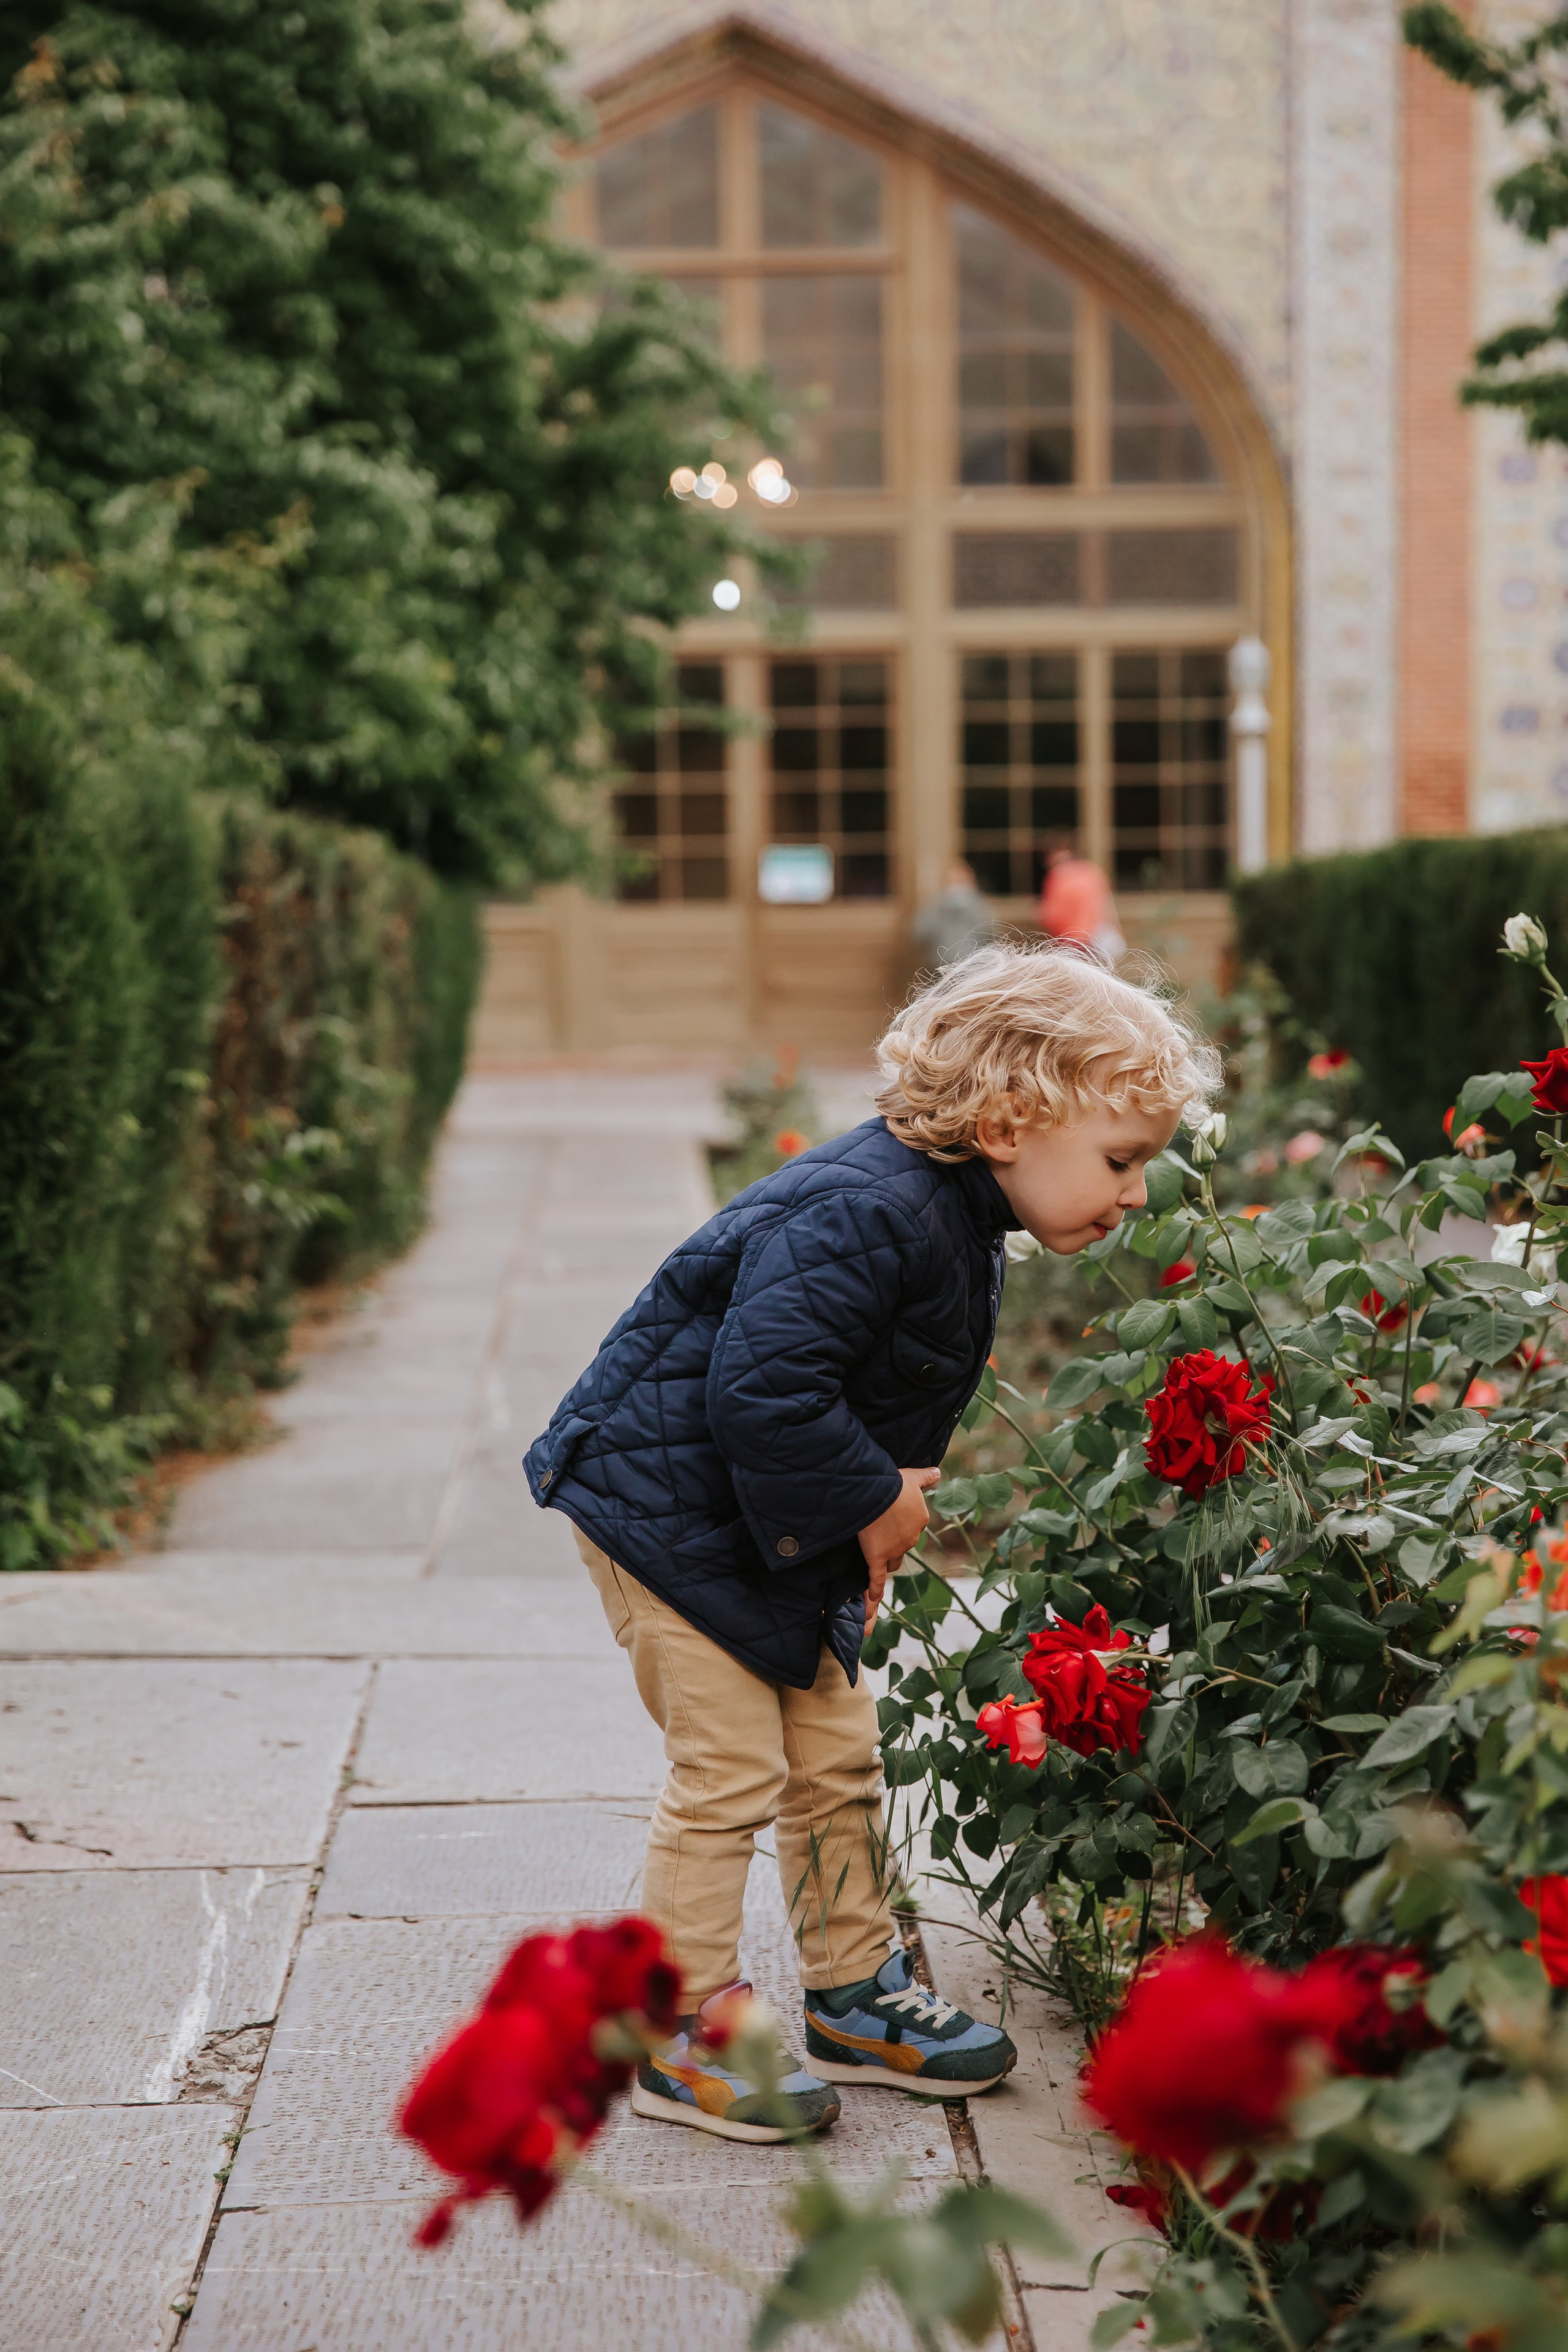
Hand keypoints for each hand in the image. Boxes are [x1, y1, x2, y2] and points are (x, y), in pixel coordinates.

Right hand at [858, 1467, 939, 1629]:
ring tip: (877, 1561)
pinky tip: (874, 1601)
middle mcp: (910, 1538)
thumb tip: (938, 1472)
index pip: (912, 1528)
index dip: (902, 1525)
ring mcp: (894, 1550)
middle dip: (894, 1545)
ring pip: (892, 1562)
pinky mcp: (877, 1557)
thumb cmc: (894, 1482)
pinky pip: (877, 1578)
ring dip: (887, 1562)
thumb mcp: (913, 1475)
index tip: (891, 1520)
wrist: (878, 1494)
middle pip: (903, 1548)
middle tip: (881, 1537)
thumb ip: (926, 1476)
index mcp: (919, 1519)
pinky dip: (875, 1590)